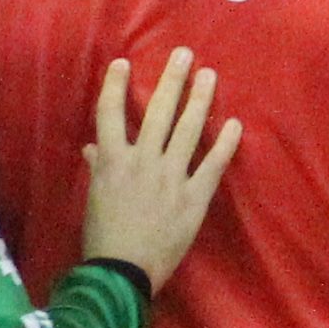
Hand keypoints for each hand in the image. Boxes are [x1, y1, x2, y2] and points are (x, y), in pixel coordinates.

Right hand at [77, 46, 244, 280]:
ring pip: (188, 129)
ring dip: (200, 99)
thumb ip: (97, 169)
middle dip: (172, 80)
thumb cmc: (102, 237)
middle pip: (158, 111)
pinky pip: (212, 164)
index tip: (122, 62)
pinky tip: (236, 124)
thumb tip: (92, 147)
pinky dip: (225, 144)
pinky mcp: (193, 196)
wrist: (122, 273)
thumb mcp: (94, 199)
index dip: (114, 86)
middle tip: (184, 54)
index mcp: (112, 161)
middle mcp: (142, 160)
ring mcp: (170, 176)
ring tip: (209, 75)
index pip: (109, 113)